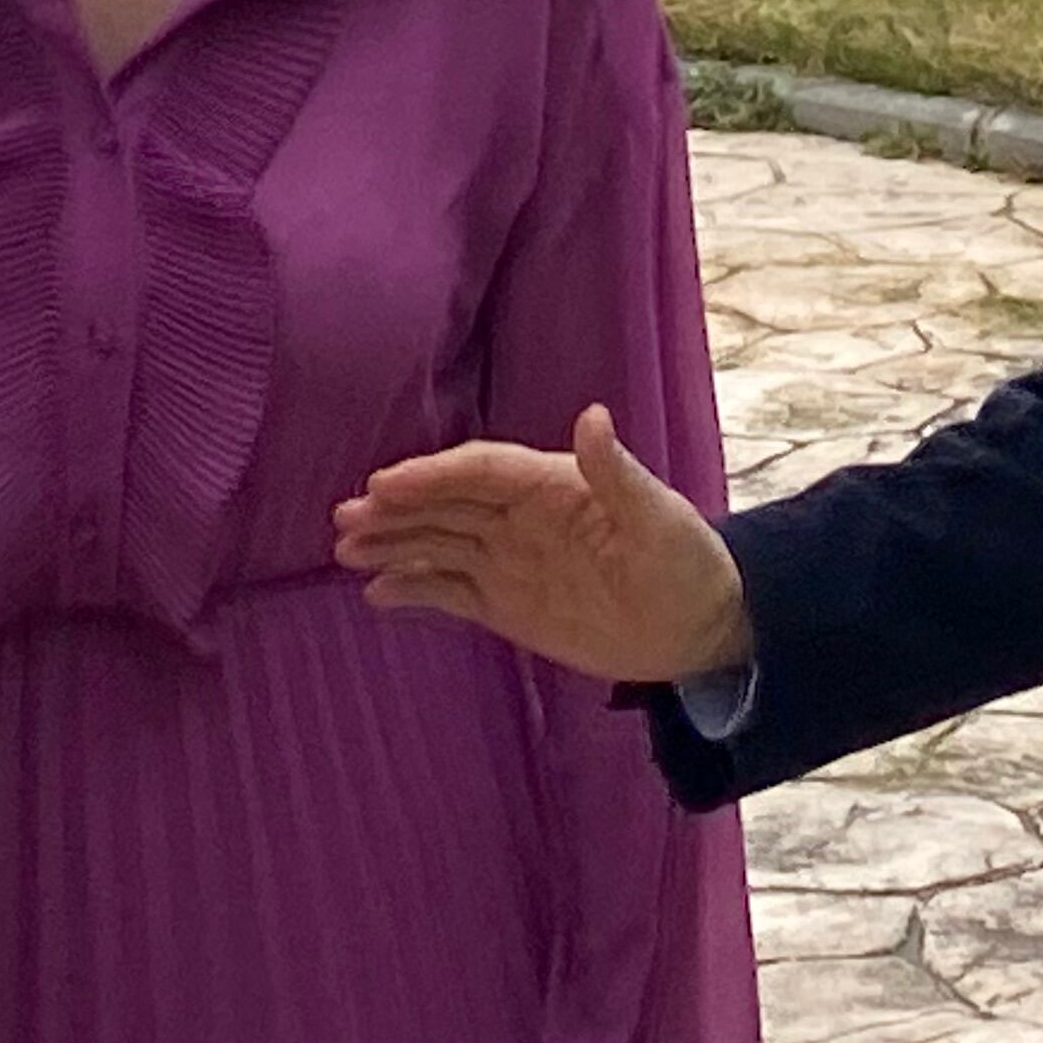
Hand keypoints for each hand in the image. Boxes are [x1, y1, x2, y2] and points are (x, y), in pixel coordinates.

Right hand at [331, 404, 751, 686]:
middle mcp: (521, 518)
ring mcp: (509, 561)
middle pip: (446, 506)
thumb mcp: (658, 518)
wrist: (698, 627)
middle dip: (396, 509)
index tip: (383, 485)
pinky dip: (413, 590)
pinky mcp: (507, 604)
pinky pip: (450, 592)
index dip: (432, 475)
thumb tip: (592, 415)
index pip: (479, 471)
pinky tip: (376, 593)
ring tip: (344, 551)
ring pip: (438, 545)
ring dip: (392, 545)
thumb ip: (616, 472)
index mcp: (551, 486)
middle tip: (343, 520)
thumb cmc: (687, 562)